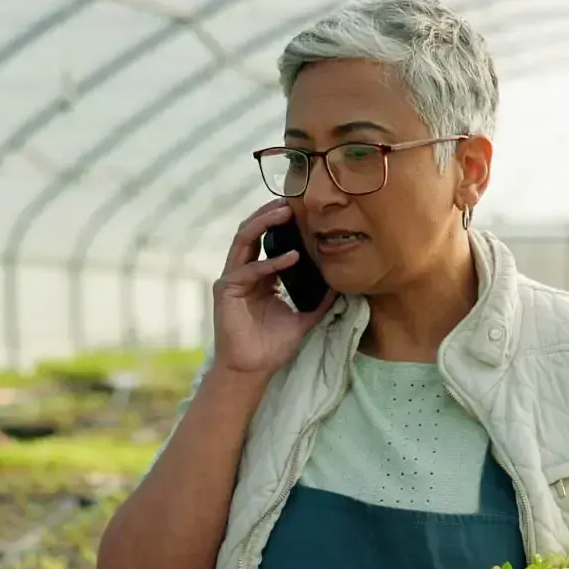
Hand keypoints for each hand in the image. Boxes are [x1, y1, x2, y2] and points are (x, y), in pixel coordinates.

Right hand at [212, 201, 333, 377]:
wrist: (253, 369)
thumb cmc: (273, 345)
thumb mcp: (304, 318)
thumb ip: (320, 301)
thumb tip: (342, 286)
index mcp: (260, 276)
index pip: (268, 241)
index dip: (282, 224)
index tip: (303, 212)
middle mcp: (244, 272)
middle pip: (253, 232)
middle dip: (270, 214)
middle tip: (292, 200)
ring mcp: (232, 279)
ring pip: (244, 240)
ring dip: (264, 223)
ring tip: (286, 212)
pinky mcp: (226, 290)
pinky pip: (249, 269)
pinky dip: (271, 262)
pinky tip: (292, 257)